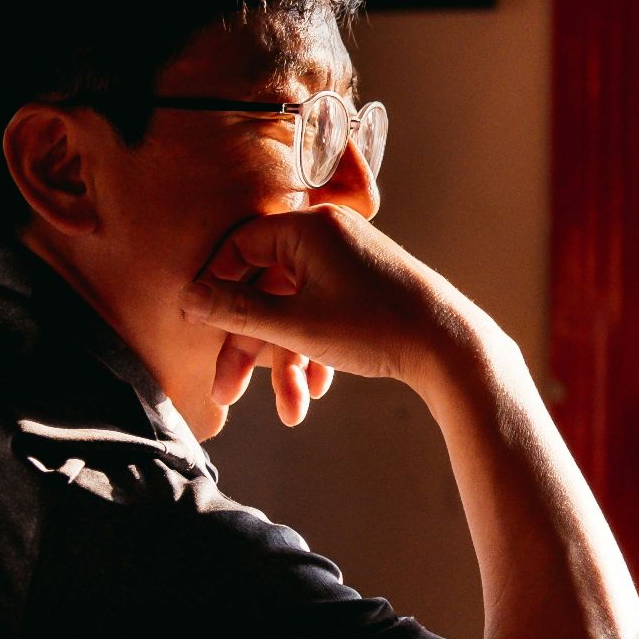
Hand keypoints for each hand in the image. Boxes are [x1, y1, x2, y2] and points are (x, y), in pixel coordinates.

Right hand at [178, 205, 484, 411]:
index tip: (197, 325)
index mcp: (308, 228)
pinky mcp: (365, 286)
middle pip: (265, 289)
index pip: (239, 248)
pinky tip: (318, 390)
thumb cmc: (375, 328)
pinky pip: (324, 312)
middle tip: (225, 392)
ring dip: (287, 361)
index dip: (214, 288)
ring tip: (290, 410)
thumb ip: (237, 311)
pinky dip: (317, 349)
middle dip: (249, 348)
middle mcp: (328, 235)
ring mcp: (349, 261)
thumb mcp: (295, 325)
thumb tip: (188, 297)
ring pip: (296, 310)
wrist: (451, 345)